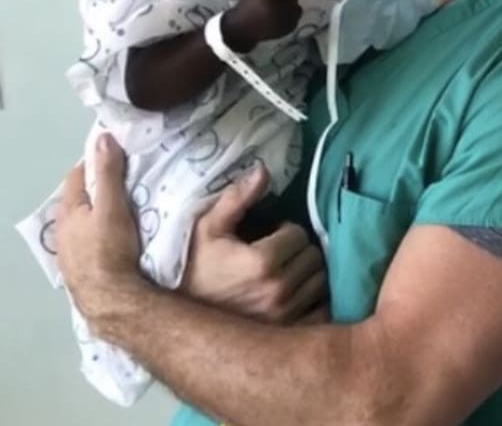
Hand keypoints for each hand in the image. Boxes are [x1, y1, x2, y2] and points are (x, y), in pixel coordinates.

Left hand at [55, 134, 143, 323]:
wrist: (111, 299)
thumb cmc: (111, 248)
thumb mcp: (113, 205)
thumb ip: (108, 172)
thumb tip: (102, 138)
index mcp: (68, 212)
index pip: (75, 177)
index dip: (92, 163)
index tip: (113, 157)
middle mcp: (62, 232)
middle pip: (75, 201)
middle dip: (93, 190)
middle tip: (119, 184)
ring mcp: (68, 254)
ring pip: (78, 224)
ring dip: (93, 215)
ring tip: (116, 211)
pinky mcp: (78, 272)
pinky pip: (84, 244)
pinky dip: (95, 236)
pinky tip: (109, 242)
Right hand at [182, 166, 328, 323]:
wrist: (175, 322)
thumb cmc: (193, 269)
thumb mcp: (207, 228)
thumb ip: (238, 198)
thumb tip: (263, 169)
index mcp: (262, 263)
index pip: (299, 235)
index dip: (286, 231)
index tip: (271, 236)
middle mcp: (278, 293)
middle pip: (314, 259)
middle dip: (300, 251)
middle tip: (281, 254)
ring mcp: (285, 319)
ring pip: (320, 284)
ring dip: (307, 275)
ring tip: (286, 273)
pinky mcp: (289, 337)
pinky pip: (321, 313)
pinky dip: (313, 303)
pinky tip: (294, 298)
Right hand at [222, 0, 301, 51]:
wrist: (244, 29)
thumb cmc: (247, 7)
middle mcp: (281, 9)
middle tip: (275, 0)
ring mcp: (286, 20)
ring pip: (297, 6)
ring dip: (290, 5)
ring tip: (278, 8)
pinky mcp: (289, 28)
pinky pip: (297, 17)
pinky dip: (291, 16)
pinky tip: (280, 16)